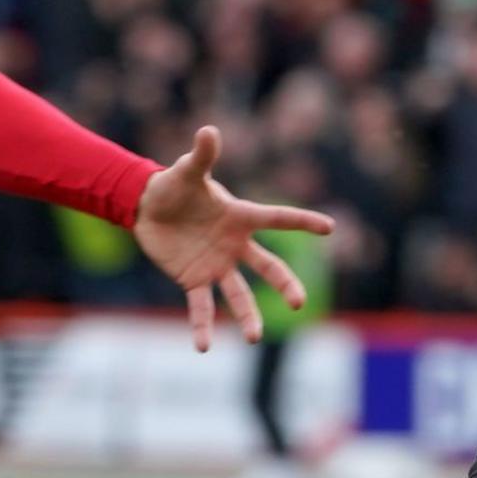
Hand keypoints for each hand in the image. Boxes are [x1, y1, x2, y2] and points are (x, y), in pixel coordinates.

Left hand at [134, 125, 335, 349]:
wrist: (147, 207)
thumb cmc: (173, 186)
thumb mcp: (186, 172)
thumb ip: (201, 156)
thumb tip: (209, 130)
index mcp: (240, 217)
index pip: (277, 219)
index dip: (302, 222)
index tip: (330, 228)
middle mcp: (235, 245)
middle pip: (267, 267)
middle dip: (284, 285)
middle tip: (298, 304)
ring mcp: (217, 265)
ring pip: (238, 294)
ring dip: (248, 316)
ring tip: (255, 339)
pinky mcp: (194, 279)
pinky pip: (202, 306)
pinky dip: (202, 326)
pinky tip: (203, 347)